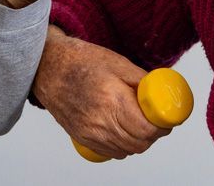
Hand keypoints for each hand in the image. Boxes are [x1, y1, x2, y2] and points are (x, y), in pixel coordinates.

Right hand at [33, 25, 169, 158]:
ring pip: (126, 151)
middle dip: (153, 135)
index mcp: (112, 100)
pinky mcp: (81, 137)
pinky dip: (122, 146)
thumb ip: (141, 80)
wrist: (47, 67)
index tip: (166, 120)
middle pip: (139, 144)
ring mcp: (89, 132)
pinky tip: (123, 130)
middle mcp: (100, 121)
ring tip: (139, 125)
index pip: (146, 129)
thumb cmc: (79, 61)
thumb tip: (160, 93)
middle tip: (156, 122)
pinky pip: (110, 152)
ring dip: (138, 142)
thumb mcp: (117, 62)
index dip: (162, 127)